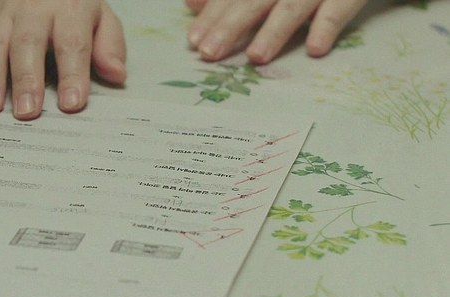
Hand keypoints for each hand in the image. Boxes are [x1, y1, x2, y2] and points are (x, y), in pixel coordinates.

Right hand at [0, 0, 126, 119]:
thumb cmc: (69, 6)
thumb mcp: (99, 15)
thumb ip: (109, 44)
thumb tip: (116, 74)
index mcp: (68, 8)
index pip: (71, 42)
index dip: (73, 74)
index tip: (72, 104)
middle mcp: (32, 8)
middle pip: (27, 44)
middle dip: (26, 80)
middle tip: (27, 113)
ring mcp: (1, 14)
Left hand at [185, 0, 367, 63]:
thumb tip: (191, 4)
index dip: (213, 14)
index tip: (194, 40)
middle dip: (232, 24)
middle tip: (210, 53)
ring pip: (294, 5)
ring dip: (274, 30)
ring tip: (255, 57)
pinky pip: (340, 7)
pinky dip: (328, 26)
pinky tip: (315, 49)